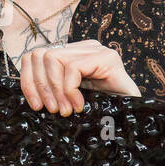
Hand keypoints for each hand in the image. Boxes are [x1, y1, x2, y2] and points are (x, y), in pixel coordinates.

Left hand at [18, 39, 140, 115]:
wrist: (136, 117)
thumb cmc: (104, 112)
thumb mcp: (71, 100)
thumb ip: (53, 91)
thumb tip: (30, 94)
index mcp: (73, 56)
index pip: (36, 56)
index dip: (28, 80)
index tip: (35, 105)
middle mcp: (84, 48)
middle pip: (41, 56)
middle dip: (39, 86)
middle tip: (52, 110)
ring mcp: (96, 50)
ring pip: (53, 59)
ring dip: (55, 89)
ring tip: (65, 110)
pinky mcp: (106, 58)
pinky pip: (72, 68)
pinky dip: (70, 90)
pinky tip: (79, 105)